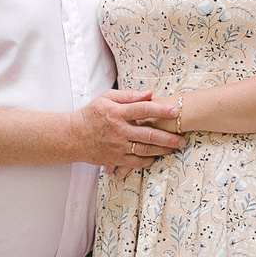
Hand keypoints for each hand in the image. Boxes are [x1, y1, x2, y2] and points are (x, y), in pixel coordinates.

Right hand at [71, 88, 185, 172]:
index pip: (144, 109)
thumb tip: (149, 94)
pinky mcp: (116, 159)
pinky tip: (156, 157)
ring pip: (146, 149)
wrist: (73, 136)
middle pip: (149, 134)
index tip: (176, 111)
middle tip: (183, 138)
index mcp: (117, 112)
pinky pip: (136, 162)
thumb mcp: (106, 98)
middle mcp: (119, 130)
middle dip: (169, 137)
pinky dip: (148, 161)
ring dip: (163, 149)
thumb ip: (128, 95)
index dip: (161, 110)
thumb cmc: (91, 114)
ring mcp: (118, 146)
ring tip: (175, 148)